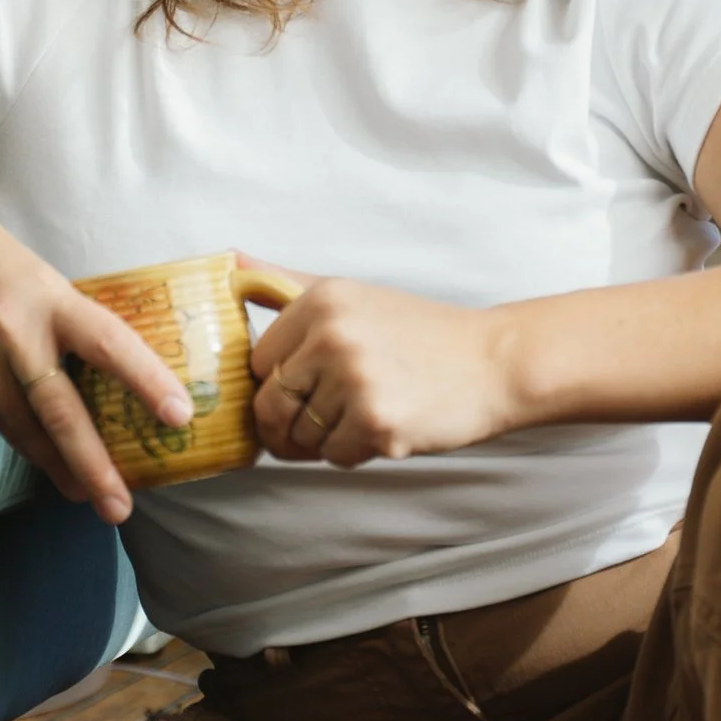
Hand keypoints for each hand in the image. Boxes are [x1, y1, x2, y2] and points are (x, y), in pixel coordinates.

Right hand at [0, 160, 186, 528]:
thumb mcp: (31, 270)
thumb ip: (60, 315)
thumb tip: (97, 363)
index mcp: (48, 296)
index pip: (109, 343)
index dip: (147, 380)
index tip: (180, 415)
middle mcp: (14, 332)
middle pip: (60, 411)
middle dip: (93, 464)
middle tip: (120, 507)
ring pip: (24, 427)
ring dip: (57, 466)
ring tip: (86, 496)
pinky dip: (22, 442)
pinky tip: (42, 461)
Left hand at [241, 261, 518, 466]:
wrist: (493, 362)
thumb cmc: (418, 333)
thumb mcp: (351, 295)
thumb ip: (284, 282)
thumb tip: (227, 263)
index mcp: (321, 301)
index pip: (256, 363)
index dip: (276, 383)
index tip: (302, 387)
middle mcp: (333, 336)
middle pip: (269, 405)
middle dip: (287, 424)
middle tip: (322, 420)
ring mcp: (355, 381)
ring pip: (301, 437)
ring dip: (324, 440)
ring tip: (363, 415)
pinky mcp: (378, 423)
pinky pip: (335, 457)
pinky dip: (355, 453)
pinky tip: (385, 428)